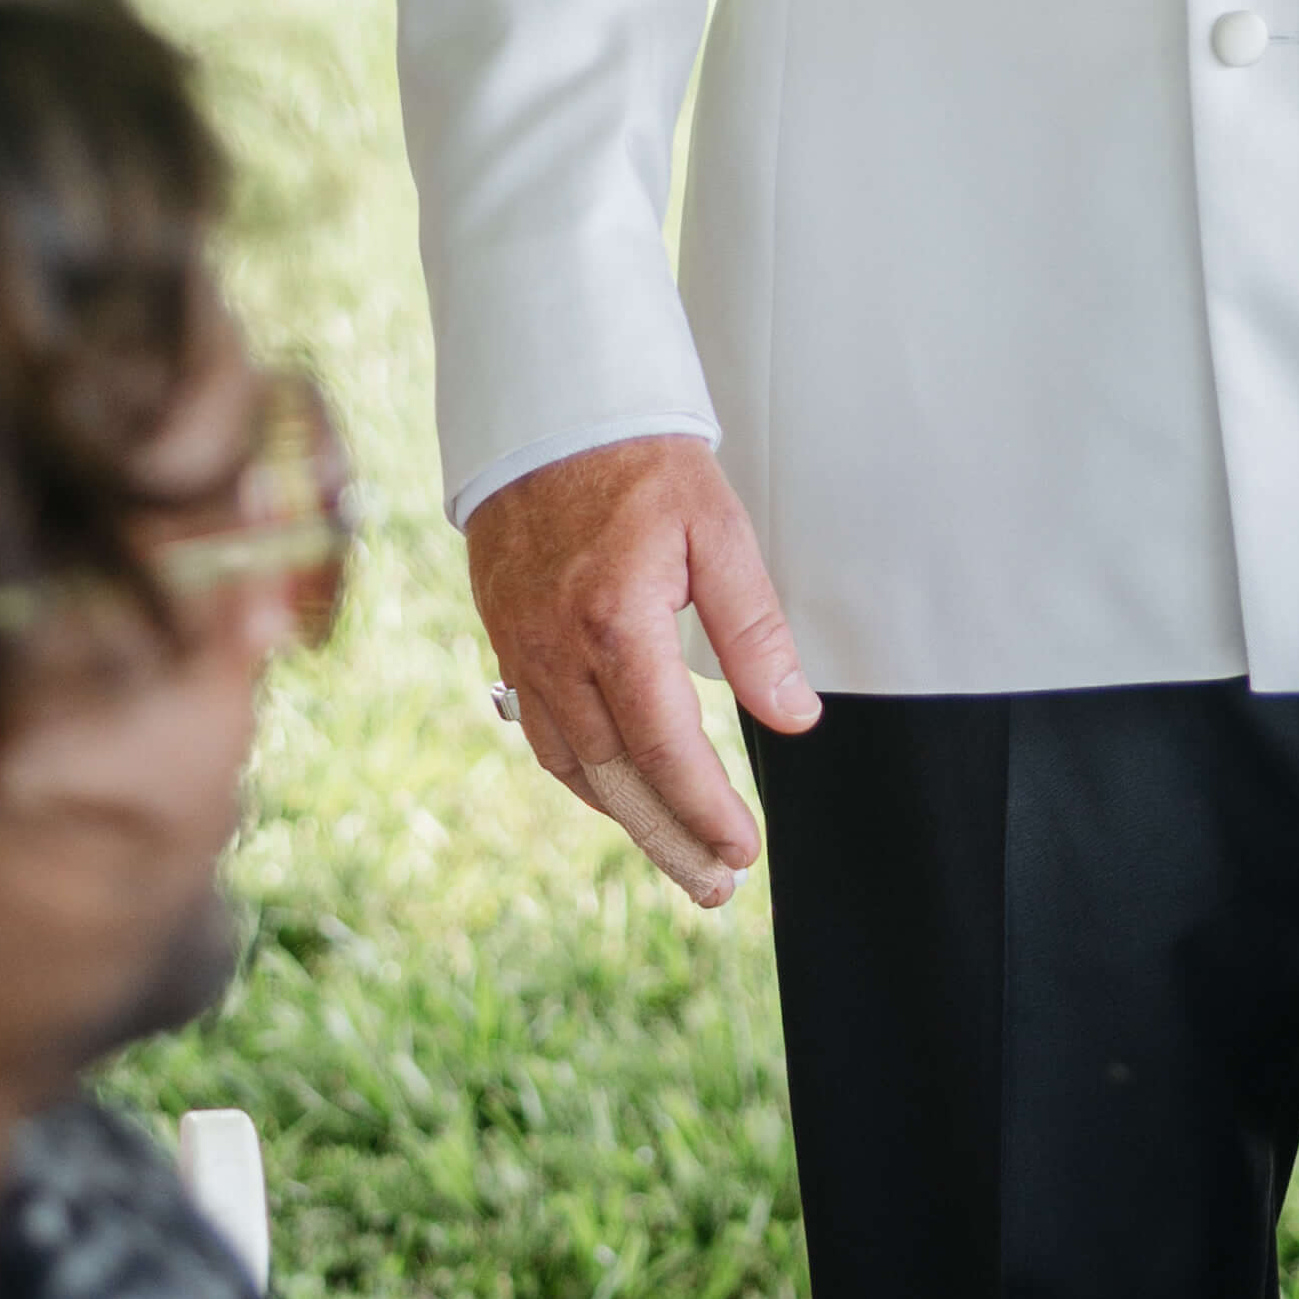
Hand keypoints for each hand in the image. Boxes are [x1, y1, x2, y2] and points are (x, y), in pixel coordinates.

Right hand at [465, 442, 812, 908]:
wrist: (545, 413)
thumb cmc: (638, 462)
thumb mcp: (716, 532)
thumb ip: (753, 629)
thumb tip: (794, 716)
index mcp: (615, 623)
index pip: (666, 748)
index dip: (706, 809)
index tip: (743, 849)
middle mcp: (557, 650)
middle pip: (616, 777)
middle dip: (669, 840)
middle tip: (716, 886)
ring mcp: (521, 649)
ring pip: (573, 765)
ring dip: (627, 819)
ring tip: (680, 856)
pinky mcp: (505, 640)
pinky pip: (541, 734)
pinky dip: (583, 777)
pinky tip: (618, 793)